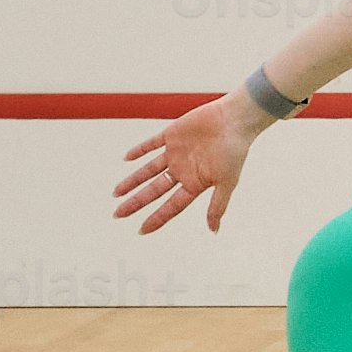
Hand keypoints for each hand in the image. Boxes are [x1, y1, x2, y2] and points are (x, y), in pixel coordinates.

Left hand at [112, 96, 252, 235]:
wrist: (235, 120)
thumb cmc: (235, 152)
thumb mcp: (228, 183)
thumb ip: (218, 206)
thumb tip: (214, 231)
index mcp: (195, 184)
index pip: (171, 206)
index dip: (156, 218)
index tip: (141, 230)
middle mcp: (183, 170)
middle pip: (154, 191)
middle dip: (136, 202)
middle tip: (118, 214)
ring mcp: (176, 153)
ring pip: (148, 170)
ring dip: (132, 181)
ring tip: (116, 193)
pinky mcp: (172, 135)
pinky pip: (151, 144)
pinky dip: (139, 150)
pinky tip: (127, 158)